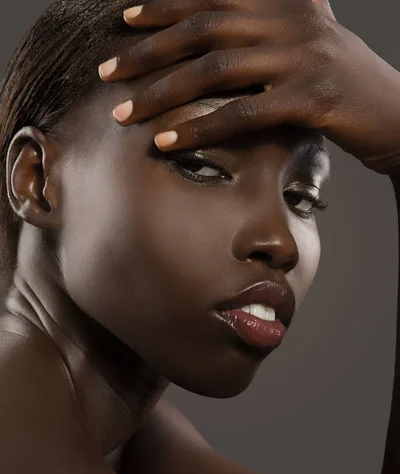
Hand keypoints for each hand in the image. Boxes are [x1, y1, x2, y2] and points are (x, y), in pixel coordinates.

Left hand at [99, 0, 399, 176]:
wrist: (396, 116)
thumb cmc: (341, 91)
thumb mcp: (306, 49)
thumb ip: (266, 36)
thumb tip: (216, 47)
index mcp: (287, 3)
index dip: (166, 6)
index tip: (126, 23)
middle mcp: (293, 20)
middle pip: (205, 28)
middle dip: (149, 52)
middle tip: (109, 72)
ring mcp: (303, 56)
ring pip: (217, 69)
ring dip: (163, 93)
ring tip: (125, 113)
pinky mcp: (310, 97)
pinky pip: (242, 113)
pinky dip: (200, 129)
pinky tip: (167, 142)